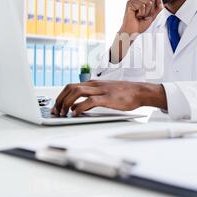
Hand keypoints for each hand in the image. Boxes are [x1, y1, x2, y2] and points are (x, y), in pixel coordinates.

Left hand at [50, 80, 166, 116]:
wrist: (140, 92)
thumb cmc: (125, 94)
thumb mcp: (104, 93)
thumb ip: (90, 98)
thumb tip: (76, 106)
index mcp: (93, 83)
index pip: (70, 86)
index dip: (60, 96)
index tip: (56, 106)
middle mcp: (95, 85)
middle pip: (70, 87)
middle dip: (60, 99)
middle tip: (56, 111)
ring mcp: (101, 90)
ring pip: (77, 91)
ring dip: (67, 102)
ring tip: (64, 113)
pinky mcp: (107, 98)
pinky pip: (89, 101)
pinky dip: (80, 107)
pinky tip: (76, 113)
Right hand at [119, 0, 163, 34]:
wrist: (132, 33)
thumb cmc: (140, 26)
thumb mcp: (153, 15)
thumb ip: (158, 7)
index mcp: (142, 0)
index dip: (154, 8)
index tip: (146, 15)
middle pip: (152, 0)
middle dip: (150, 11)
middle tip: (142, 17)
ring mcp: (133, 0)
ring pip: (148, 2)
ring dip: (145, 13)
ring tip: (138, 16)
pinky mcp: (130, 2)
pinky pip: (142, 6)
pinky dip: (141, 13)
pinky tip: (135, 16)